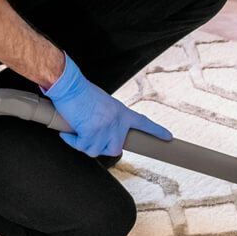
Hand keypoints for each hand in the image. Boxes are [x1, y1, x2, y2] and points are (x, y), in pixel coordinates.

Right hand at [43, 54, 171, 155]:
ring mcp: (105, 128)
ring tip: (76, 131)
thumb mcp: (104, 103)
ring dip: (83, 144)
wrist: (70, 85)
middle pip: (115, 149)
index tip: (168, 137)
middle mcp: (117, 121)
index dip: (156, 131)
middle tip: (89, 137)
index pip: (143, 123)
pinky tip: (68, 133)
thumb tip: (104, 134)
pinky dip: (72, 142)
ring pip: (95, 150)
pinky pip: (81, 146)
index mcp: (122, 112)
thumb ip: (110, 118)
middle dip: (101, 147)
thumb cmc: (82, 92)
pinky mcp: (90, 132)